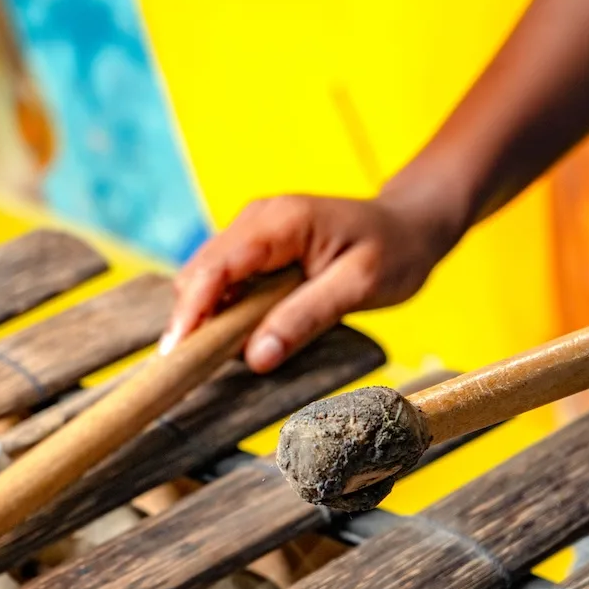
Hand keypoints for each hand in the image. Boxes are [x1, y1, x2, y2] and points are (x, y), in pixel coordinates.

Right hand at [161, 195, 446, 372]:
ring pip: (206, 280)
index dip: (191, 311)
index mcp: (279, 222)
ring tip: (220, 357)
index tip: (177, 352)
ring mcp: (252, 233)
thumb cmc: (394, 251)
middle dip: (191, 320)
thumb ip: (306, 317)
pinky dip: (223, 313)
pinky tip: (239, 338)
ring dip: (206, 319)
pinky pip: (225, 283)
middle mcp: (256, 220)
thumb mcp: (359, 286)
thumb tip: (254, 357)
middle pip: (199, 274)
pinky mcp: (257, 251)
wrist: (411, 225)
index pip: (217, 267)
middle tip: (194, 368)